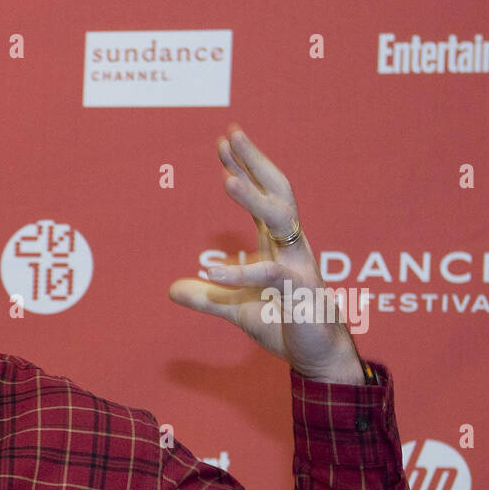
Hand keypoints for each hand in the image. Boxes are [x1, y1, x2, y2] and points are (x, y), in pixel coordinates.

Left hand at [168, 125, 364, 383]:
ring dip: (253, 199)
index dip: (243, 169)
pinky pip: (271, 275)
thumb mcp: (235, 309)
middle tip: (231, 134)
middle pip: (277, 191)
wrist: (316, 355)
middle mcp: (292, 246)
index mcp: (278, 244)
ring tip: (225, 180)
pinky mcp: (301, 292)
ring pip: (282, 220)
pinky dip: (240, 272)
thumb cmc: (284, 323)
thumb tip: (172, 289)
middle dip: (254, 161)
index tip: (223, 142)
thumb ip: (206, 296)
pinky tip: (211, 272)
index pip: (261, 197)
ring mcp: (299, 265)